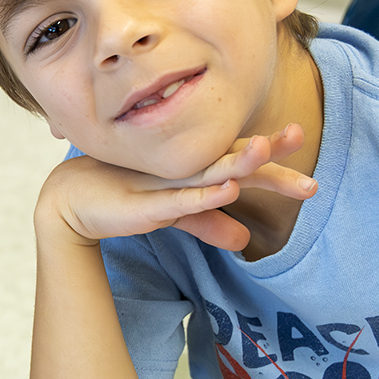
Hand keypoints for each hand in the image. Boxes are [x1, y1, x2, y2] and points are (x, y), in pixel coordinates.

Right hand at [38, 125, 317, 251]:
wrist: (71, 202)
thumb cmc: (124, 199)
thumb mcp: (177, 214)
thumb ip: (210, 223)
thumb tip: (246, 243)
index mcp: (194, 169)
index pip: (241, 163)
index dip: (274, 165)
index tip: (306, 170)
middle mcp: (185, 168)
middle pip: (233, 159)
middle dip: (267, 150)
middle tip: (299, 135)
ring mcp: (166, 183)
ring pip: (210, 170)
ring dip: (239, 159)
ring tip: (267, 150)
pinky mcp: (148, 203)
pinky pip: (182, 199)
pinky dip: (206, 194)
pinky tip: (229, 189)